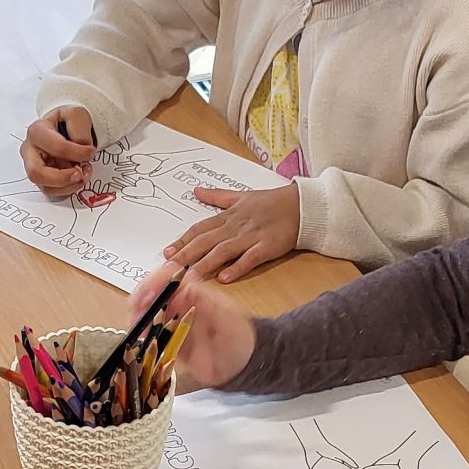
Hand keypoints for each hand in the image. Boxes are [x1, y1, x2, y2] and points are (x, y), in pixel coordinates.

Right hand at [22, 105, 96, 194]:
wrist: (65, 127)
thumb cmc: (67, 121)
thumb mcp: (77, 115)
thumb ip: (80, 132)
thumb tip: (81, 152)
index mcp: (37, 131)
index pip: (55, 147)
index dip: (77, 152)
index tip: (91, 151)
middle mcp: (30, 151)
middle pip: (36, 173)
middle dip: (62, 178)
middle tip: (80, 174)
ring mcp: (34, 166)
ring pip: (45, 187)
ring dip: (69, 185)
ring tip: (83, 174)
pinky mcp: (42, 179)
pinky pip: (53, 192)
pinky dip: (68, 189)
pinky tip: (78, 178)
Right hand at [121, 268, 255, 388]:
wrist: (241, 364)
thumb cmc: (239, 338)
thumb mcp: (228, 319)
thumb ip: (209, 305)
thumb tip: (188, 288)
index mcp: (196, 293)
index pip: (172, 276)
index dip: (158, 280)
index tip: (151, 291)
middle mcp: (182, 303)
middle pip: (155, 290)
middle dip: (142, 294)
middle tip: (137, 305)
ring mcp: (174, 320)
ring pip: (148, 308)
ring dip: (137, 311)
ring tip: (134, 319)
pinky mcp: (169, 337)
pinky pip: (149, 330)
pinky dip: (140, 328)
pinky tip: (138, 331)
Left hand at [162, 182, 300, 283]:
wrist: (302, 206)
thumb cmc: (272, 202)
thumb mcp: (242, 195)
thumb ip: (218, 196)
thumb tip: (196, 191)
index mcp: (229, 216)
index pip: (199, 230)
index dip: (182, 241)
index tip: (167, 253)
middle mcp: (236, 227)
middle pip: (206, 242)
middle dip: (186, 255)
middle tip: (169, 269)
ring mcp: (251, 237)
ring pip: (223, 251)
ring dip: (205, 264)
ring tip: (189, 277)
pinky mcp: (267, 247)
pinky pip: (250, 258)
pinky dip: (237, 268)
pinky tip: (225, 278)